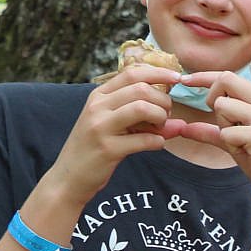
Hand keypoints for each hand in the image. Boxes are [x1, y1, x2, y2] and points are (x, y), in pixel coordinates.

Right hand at [43, 65, 177, 199]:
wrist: (69, 177)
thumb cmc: (95, 148)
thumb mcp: (115, 127)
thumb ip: (143, 120)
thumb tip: (181, 123)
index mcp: (98, 96)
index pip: (131, 73)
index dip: (159, 73)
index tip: (177, 78)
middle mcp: (97, 107)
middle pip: (141, 89)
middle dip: (163, 101)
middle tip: (165, 117)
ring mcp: (100, 127)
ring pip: (142, 108)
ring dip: (160, 118)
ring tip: (159, 129)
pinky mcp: (107, 149)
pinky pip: (144, 139)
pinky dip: (158, 141)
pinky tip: (156, 144)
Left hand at [164, 70, 250, 210]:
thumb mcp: (234, 141)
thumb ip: (211, 130)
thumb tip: (183, 128)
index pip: (229, 76)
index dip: (203, 77)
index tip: (184, 80)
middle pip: (225, 80)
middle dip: (212, 97)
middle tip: (221, 121)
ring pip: (222, 106)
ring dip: (222, 126)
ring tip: (240, 141)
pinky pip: (225, 132)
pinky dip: (229, 144)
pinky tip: (246, 152)